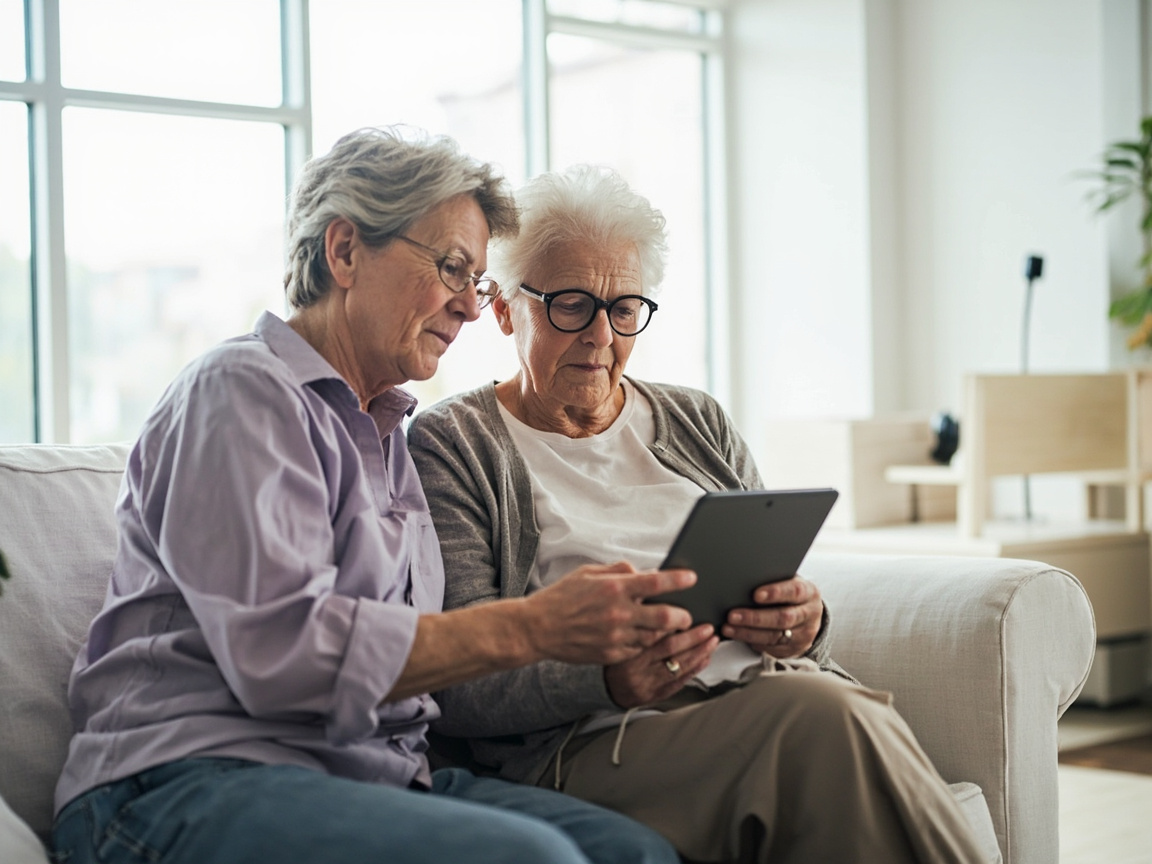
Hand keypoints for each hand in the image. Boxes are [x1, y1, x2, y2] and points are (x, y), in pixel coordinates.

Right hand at [523, 562, 695, 665]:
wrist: (539, 628)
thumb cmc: (563, 597)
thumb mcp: (589, 573)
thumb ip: (619, 571)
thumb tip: (643, 572)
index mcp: (614, 588)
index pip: (656, 583)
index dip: (678, 580)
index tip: (692, 578)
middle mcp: (618, 613)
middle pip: (665, 617)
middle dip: (683, 617)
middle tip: (687, 616)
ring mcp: (615, 636)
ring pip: (654, 637)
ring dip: (664, 632)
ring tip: (667, 627)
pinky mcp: (611, 655)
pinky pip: (638, 650)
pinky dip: (643, 643)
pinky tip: (642, 637)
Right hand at [604, 625, 719, 708]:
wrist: (602, 689)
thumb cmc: (611, 658)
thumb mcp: (612, 636)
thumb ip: (631, 620)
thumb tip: (646, 599)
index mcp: (625, 651)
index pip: (652, 634)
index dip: (672, 623)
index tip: (686, 615)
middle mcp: (636, 668)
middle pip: (670, 649)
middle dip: (693, 637)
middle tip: (708, 629)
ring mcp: (647, 683)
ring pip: (678, 666)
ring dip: (699, 652)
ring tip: (711, 641)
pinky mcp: (655, 694)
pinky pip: (679, 682)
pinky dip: (694, 669)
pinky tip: (704, 659)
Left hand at [722, 575, 822, 658]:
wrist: (808, 616)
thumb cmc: (791, 594)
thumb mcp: (789, 582)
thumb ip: (774, 580)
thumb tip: (745, 579)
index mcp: (809, 593)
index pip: (795, 591)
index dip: (775, 593)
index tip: (756, 594)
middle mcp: (808, 615)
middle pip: (783, 618)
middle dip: (755, 618)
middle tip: (733, 615)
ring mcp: (802, 635)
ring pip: (774, 636)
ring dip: (748, 633)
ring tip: (728, 628)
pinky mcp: (792, 649)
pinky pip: (770, 648)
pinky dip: (751, 642)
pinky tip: (737, 635)